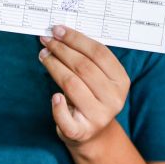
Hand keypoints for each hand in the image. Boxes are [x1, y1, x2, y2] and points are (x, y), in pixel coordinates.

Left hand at [38, 25, 129, 150]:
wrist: (92, 133)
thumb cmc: (91, 96)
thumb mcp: (98, 77)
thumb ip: (87, 58)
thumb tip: (61, 33)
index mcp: (121, 80)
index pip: (99, 53)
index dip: (76, 39)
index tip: (58, 30)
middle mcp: (114, 99)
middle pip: (84, 67)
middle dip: (62, 50)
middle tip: (46, 40)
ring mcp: (99, 116)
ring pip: (71, 84)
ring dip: (54, 66)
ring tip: (43, 55)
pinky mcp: (82, 131)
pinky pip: (65, 116)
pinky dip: (57, 105)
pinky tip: (53, 95)